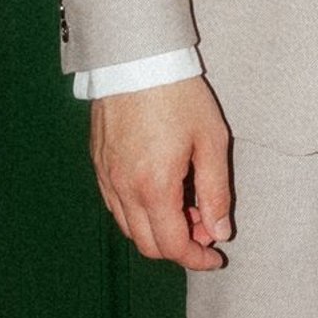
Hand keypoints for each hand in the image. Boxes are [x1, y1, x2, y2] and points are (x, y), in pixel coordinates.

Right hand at [90, 78, 232, 269]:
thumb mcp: (211, 141)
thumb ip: (216, 192)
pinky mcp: (98, 163)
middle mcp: (123, 189)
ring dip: (157, 230)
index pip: (172, 245)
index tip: (215, 257)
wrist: (137, 58)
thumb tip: (219, 232)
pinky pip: (115, 205)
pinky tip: (159, 192)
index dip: (196, 259)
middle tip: (204, 227)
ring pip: (129, 227)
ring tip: (186, 206)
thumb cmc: (179, 95)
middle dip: (179, 247)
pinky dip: (138, 213)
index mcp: (154, 187)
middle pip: (147, 244)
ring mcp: (106, 177)